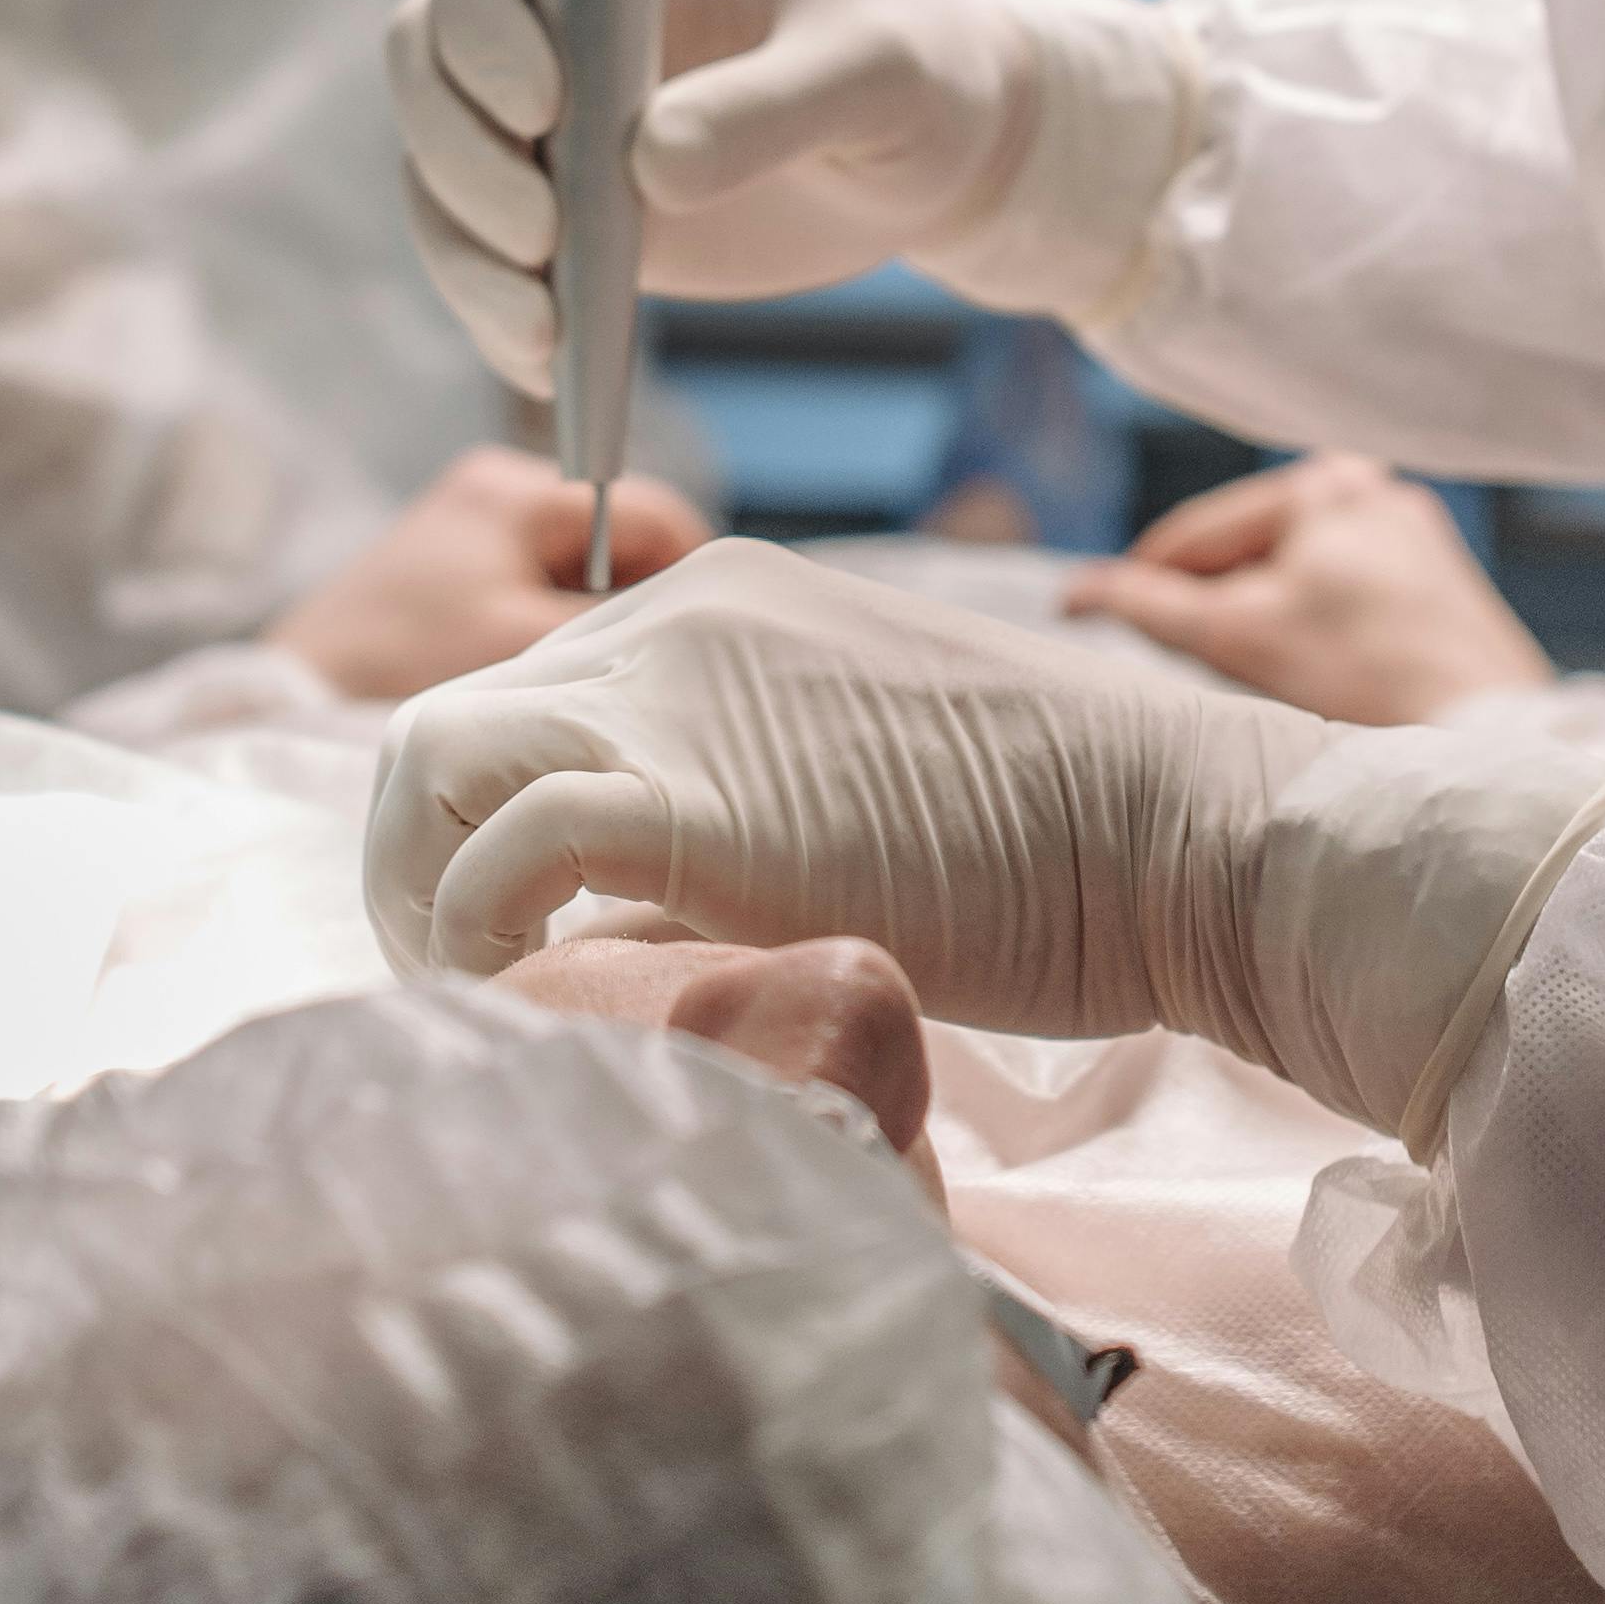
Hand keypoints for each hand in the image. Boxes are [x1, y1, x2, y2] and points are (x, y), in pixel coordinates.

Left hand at [268, 447, 709, 705]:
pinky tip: (544, 671)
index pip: (654, 511)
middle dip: (640, 598)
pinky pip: (535, 580)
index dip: (692, 574)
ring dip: (594, 614)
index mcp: (519, 490)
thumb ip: (615, 621)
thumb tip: (694, 615)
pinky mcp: (450, 558)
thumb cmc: (402, 665)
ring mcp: (470, 519)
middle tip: (649, 667)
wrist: (295, 695)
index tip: (708, 639)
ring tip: (592, 677)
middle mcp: (496, 486)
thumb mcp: (524, 646)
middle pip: (618, 534)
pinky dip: (551, 619)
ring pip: (579, 563)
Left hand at [369, 539, 1604, 1146]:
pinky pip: (504, 845)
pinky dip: (479, 924)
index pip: (538, 687)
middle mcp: (678, 618)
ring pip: (437, 754)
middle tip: (463, 973)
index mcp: (724, 603)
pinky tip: (523, 1001)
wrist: (1183, 831)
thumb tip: (676, 914)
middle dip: (426, 845)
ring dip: (421, 882)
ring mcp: (679, 696)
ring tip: (471, 994)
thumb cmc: (1079, 842)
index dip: (495, 811)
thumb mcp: (889, 782)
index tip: (512, 924)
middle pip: (458, 711)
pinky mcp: (693, 799)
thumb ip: (771, 804)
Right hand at [387, 0, 1194, 384]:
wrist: (936, 158)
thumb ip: (776, 106)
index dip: (483, 14)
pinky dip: (492, 309)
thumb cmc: (918, 73)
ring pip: (437, 162)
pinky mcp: (563, 208)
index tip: (547, 104)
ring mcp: (552, 113)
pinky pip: (482, 254)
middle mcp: (565, 11)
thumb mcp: (881, 74)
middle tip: (544, 233)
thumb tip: (653, 167)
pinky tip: (548, 364)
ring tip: (543, 321)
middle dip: (458, 147)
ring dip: (463, 243)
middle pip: (429, 54)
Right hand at [1063, 454, 1550, 725]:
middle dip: (1208, 601)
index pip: (1201, 531)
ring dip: (1258, 619)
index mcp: (1326, 481)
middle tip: (1167, 658)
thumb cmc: (1364, 684)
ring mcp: (1416, 539)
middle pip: (1251, 553)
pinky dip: (1310, 632)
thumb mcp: (1236, 637)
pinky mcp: (1440, 589)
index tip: (1086, 614)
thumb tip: (1073, 591)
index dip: (1138, 577)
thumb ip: (1147, 604)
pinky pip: (1344, 601)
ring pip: (1296, 579)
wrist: (1487, 743)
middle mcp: (1378, 492)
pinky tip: (1304, 680)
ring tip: (1239, 676)